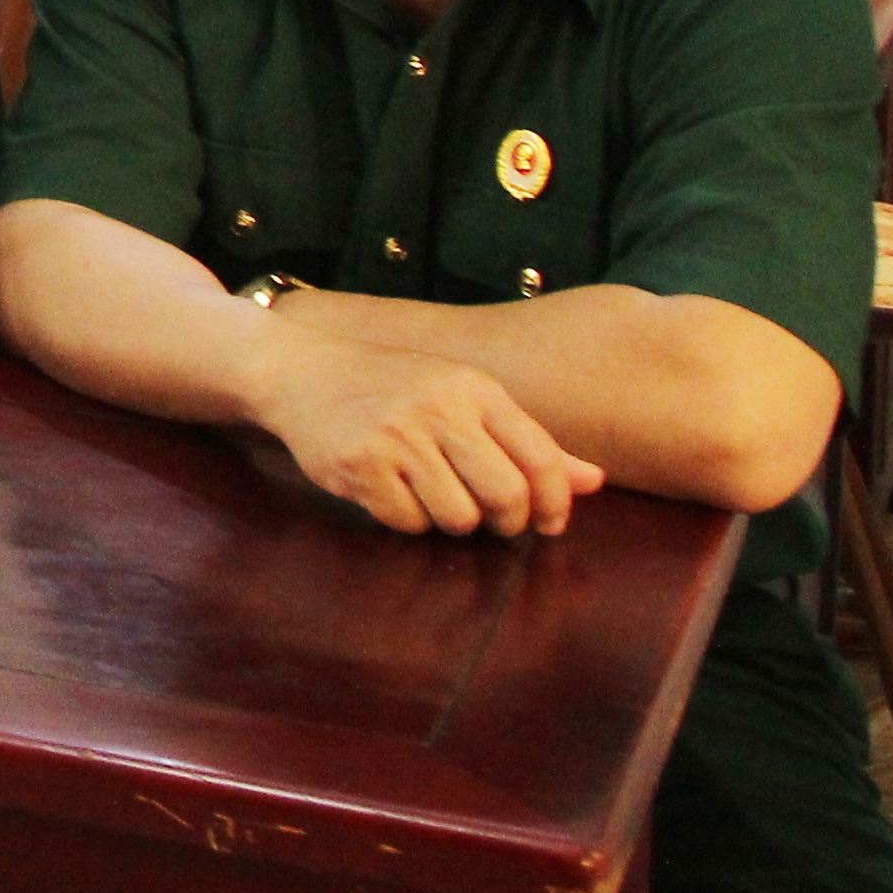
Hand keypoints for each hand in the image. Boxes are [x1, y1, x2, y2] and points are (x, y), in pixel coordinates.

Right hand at [247, 321, 603, 537]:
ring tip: (431, 496)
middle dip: (506, 523)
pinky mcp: (359, 465)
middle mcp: (440, 409)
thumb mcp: (463, 397)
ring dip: (451, 521)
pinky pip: (407, 522)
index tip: (547, 522)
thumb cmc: (393, 386)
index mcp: (476, 390)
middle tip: (491, 521)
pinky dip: (406, 519)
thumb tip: (594, 482)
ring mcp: (397, 437)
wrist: (299, 369)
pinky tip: (391, 492)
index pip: (542, 460)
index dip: (554, 504)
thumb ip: (527, 440)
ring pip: (457, 518)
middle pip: (506, 497)